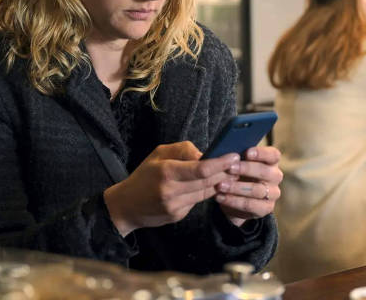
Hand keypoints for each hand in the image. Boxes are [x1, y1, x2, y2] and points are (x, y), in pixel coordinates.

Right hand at [103, 141, 238, 235]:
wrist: (126, 206)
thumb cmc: (144, 175)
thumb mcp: (158, 154)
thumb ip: (183, 150)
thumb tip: (205, 154)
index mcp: (166, 172)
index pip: (201, 169)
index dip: (221, 163)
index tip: (234, 156)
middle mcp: (171, 191)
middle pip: (208, 181)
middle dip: (226, 172)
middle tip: (239, 164)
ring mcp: (175, 206)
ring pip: (206, 193)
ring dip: (221, 183)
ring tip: (232, 173)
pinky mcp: (177, 216)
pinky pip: (198, 202)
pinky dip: (207, 192)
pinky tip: (215, 185)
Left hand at [214, 146, 282, 226]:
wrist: (235, 199)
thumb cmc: (236, 174)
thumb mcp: (236, 164)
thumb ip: (235, 157)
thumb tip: (225, 152)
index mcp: (271, 161)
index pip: (273, 155)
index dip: (262, 153)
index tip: (247, 152)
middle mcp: (275, 176)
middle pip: (265, 171)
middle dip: (246, 169)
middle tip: (229, 168)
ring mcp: (273, 193)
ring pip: (257, 190)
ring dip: (237, 187)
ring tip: (220, 186)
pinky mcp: (266, 208)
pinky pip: (250, 205)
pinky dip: (234, 201)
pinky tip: (221, 197)